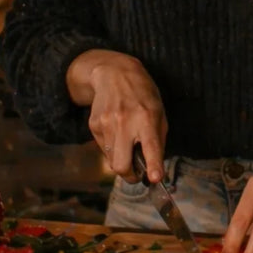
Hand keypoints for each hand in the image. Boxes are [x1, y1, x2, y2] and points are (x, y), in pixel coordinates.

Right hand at [65, 50, 166, 182]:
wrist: (114, 73)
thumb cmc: (143, 95)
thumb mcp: (159, 112)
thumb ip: (158, 140)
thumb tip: (153, 168)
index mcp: (147, 117)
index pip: (150, 146)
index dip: (153, 165)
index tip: (154, 178)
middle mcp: (125, 121)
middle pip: (121, 165)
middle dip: (129, 175)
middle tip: (137, 173)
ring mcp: (106, 124)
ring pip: (112, 160)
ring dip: (121, 159)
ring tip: (127, 142)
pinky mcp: (94, 125)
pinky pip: (104, 148)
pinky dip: (112, 146)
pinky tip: (116, 129)